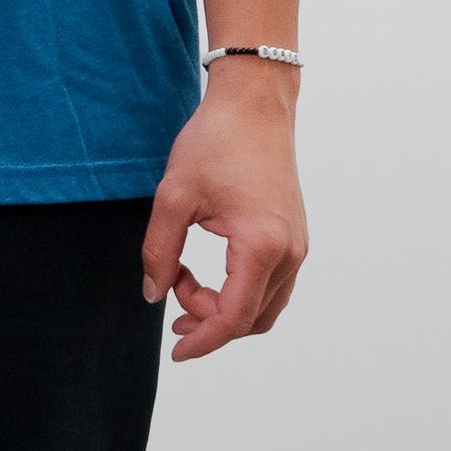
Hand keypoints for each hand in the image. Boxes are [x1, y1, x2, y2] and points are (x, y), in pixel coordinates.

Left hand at [140, 62, 307, 359]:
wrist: (254, 100)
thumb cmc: (216, 140)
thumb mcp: (174, 194)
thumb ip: (160, 250)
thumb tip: (153, 295)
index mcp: (262, 245)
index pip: (233, 317)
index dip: (202, 339)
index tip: (174, 350)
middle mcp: (290, 252)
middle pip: (251, 318)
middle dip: (208, 320)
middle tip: (171, 294)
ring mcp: (297, 244)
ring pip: (264, 306)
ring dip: (225, 308)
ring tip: (185, 285)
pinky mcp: (295, 235)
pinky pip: (272, 285)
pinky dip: (241, 291)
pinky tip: (211, 275)